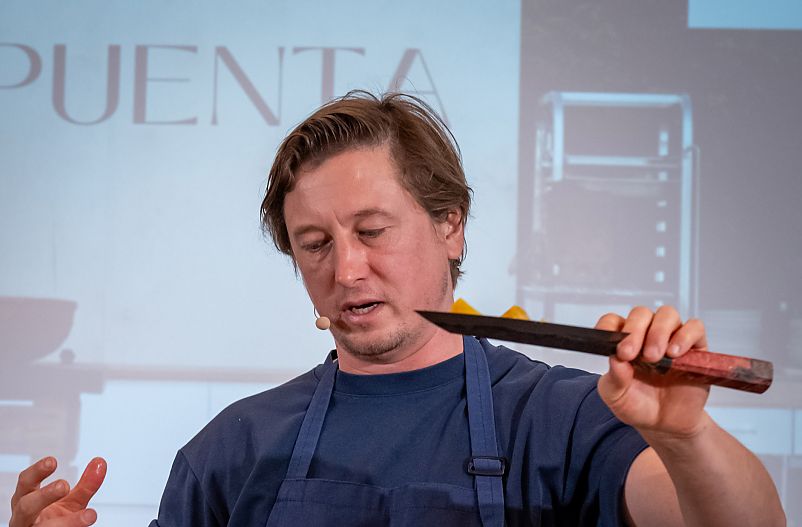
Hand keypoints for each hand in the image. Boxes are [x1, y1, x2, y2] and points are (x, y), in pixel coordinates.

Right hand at [10, 457, 105, 526]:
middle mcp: (24, 517)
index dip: (36, 472)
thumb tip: (100, 463)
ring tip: (89, 516)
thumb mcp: (72, 501)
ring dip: (64, 522)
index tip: (52, 461)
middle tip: (64, 486)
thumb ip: (86, 485)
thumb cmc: (55, 519)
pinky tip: (85, 524)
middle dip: (44, 495)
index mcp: (28, 499)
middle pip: (26, 506)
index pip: (25, 483)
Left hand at [596, 305, 711, 438]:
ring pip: (667, 314)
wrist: (666, 425)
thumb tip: (615, 358)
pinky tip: (674, 354)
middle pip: (641, 314)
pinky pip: (695, 328)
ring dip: (659, 332)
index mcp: (623, 341)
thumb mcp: (616, 396)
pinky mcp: (695, 348)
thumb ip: (614, 378)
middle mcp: (646, 335)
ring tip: (654, 357)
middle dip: (634, 331)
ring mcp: (671, 338)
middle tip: (631, 354)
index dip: (609, 327)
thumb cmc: (638, 406)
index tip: (609, 344)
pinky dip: (685, 337)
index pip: (613, 321)